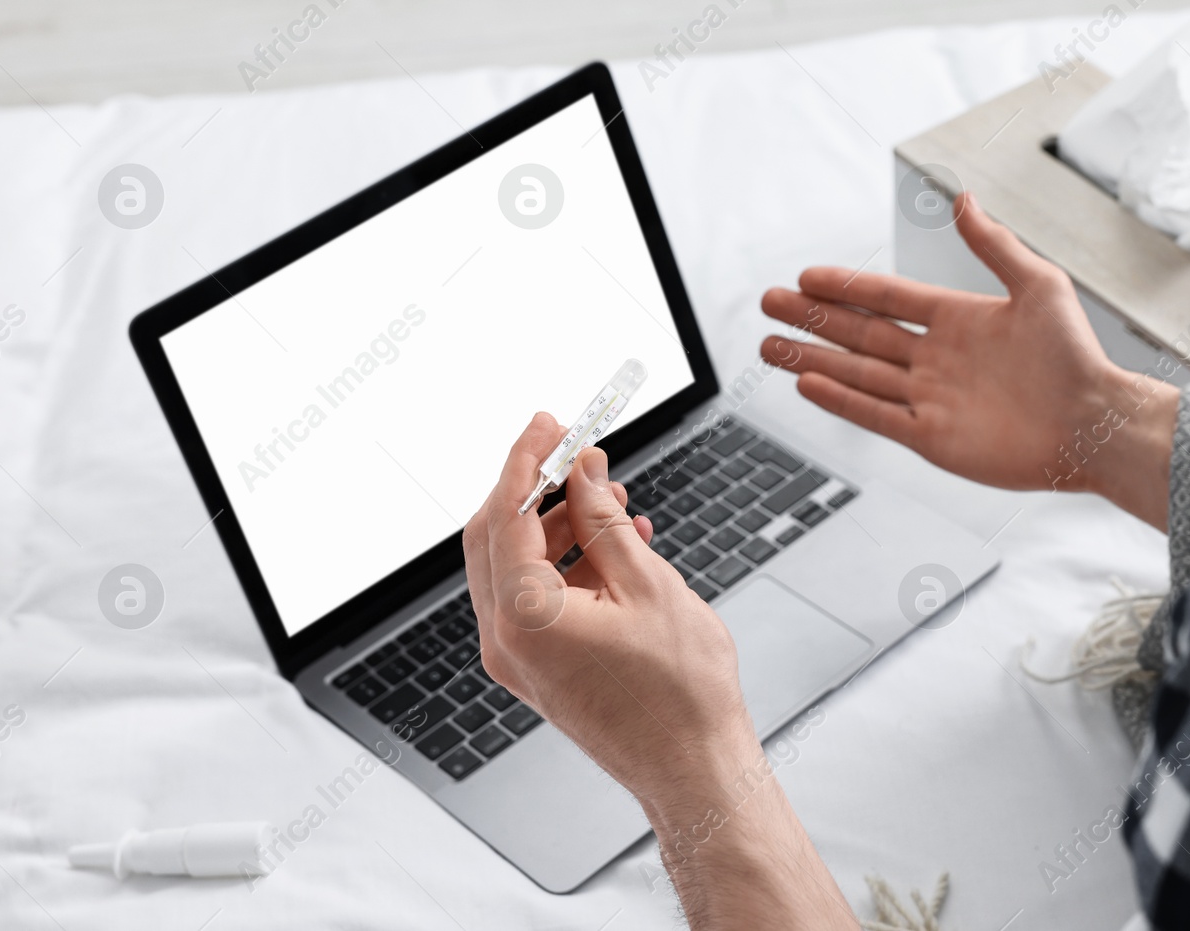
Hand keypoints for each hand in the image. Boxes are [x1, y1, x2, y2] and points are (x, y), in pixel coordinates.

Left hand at [463, 418, 857, 928]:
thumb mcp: (649, 583)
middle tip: (574, 450)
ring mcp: (516, 657)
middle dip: (535, 487)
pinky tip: (616, 544)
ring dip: (556, 523)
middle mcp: (505, 638)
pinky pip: (535, 596)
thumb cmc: (680, 692)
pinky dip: (566, 562)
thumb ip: (604, 518)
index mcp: (524, 615)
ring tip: (612, 499)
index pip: (504, 513)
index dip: (526, 458)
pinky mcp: (536, 667)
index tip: (548, 422)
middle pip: (496, 535)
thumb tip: (581, 470)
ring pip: (516, 564)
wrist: (693, 768)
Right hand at [760, 193, 1176, 528]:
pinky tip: (808, 383)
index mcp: (958, 319)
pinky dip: (840, 400)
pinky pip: (875, 416)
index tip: (806, 276)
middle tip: (770, 303)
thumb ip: (994, 245)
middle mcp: (937, 359)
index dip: (846, 286)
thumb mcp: (1039, 285)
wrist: (1093, 424)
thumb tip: (964, 200)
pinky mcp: (932, 438)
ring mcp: (931, 399)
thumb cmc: (1076, 357)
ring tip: (770, 346)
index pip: (887, 298)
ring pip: (856, 374)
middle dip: (813, 318)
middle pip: (860, 334)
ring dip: (812, 358)